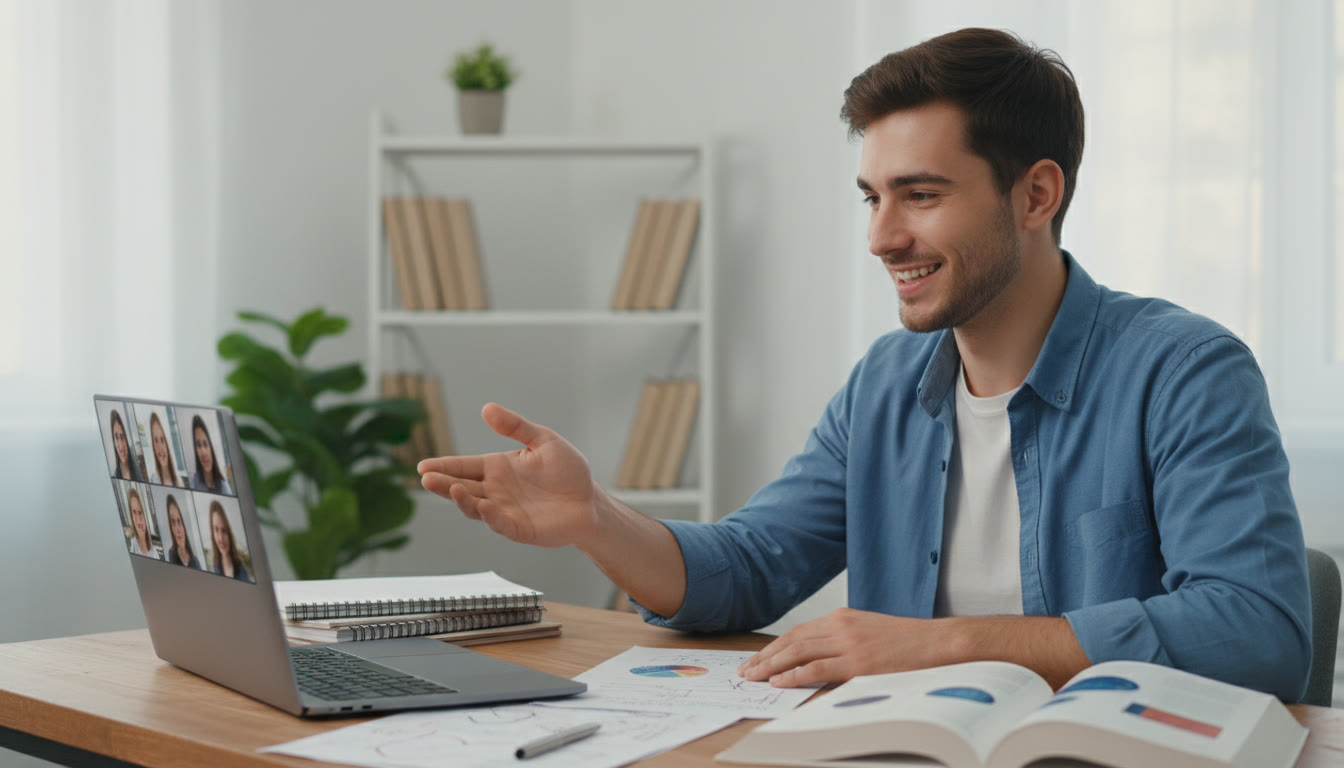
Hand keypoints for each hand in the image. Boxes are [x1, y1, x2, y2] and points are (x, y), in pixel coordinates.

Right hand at [418, 403, 598, 548]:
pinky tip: (483, 506)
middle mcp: (495, 490)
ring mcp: (505, 511)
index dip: (444, 466)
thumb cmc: (567, 471)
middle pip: (462, 487)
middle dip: (442, 483)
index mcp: (497, 468)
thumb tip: (486, 408)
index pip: (464, 466)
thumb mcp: (543, 440)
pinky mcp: (518, 529)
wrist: (590, 500)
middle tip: (426, 478)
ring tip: (451, 489)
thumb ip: (515, 426)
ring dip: (461, 500)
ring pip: (475, 507)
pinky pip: (499, 523)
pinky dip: (490, 516)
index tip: (423, 466)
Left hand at [737, 608, 955, 687]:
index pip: (797, 632)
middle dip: (765, 657)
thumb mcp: (868, 633)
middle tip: (745, 670)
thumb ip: (842, 641)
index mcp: (842, 617)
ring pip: (798, 652)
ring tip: (753, 676)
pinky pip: (818, 667)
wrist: (937, 642)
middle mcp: (840, 626)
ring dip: (771, 665)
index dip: (773, 646)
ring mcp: (849, 643)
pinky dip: (795, 674)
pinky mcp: (858, 662)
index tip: (757, 659)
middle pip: (791, 640)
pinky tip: (779, 681)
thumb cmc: (907, 642)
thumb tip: (816, 659)